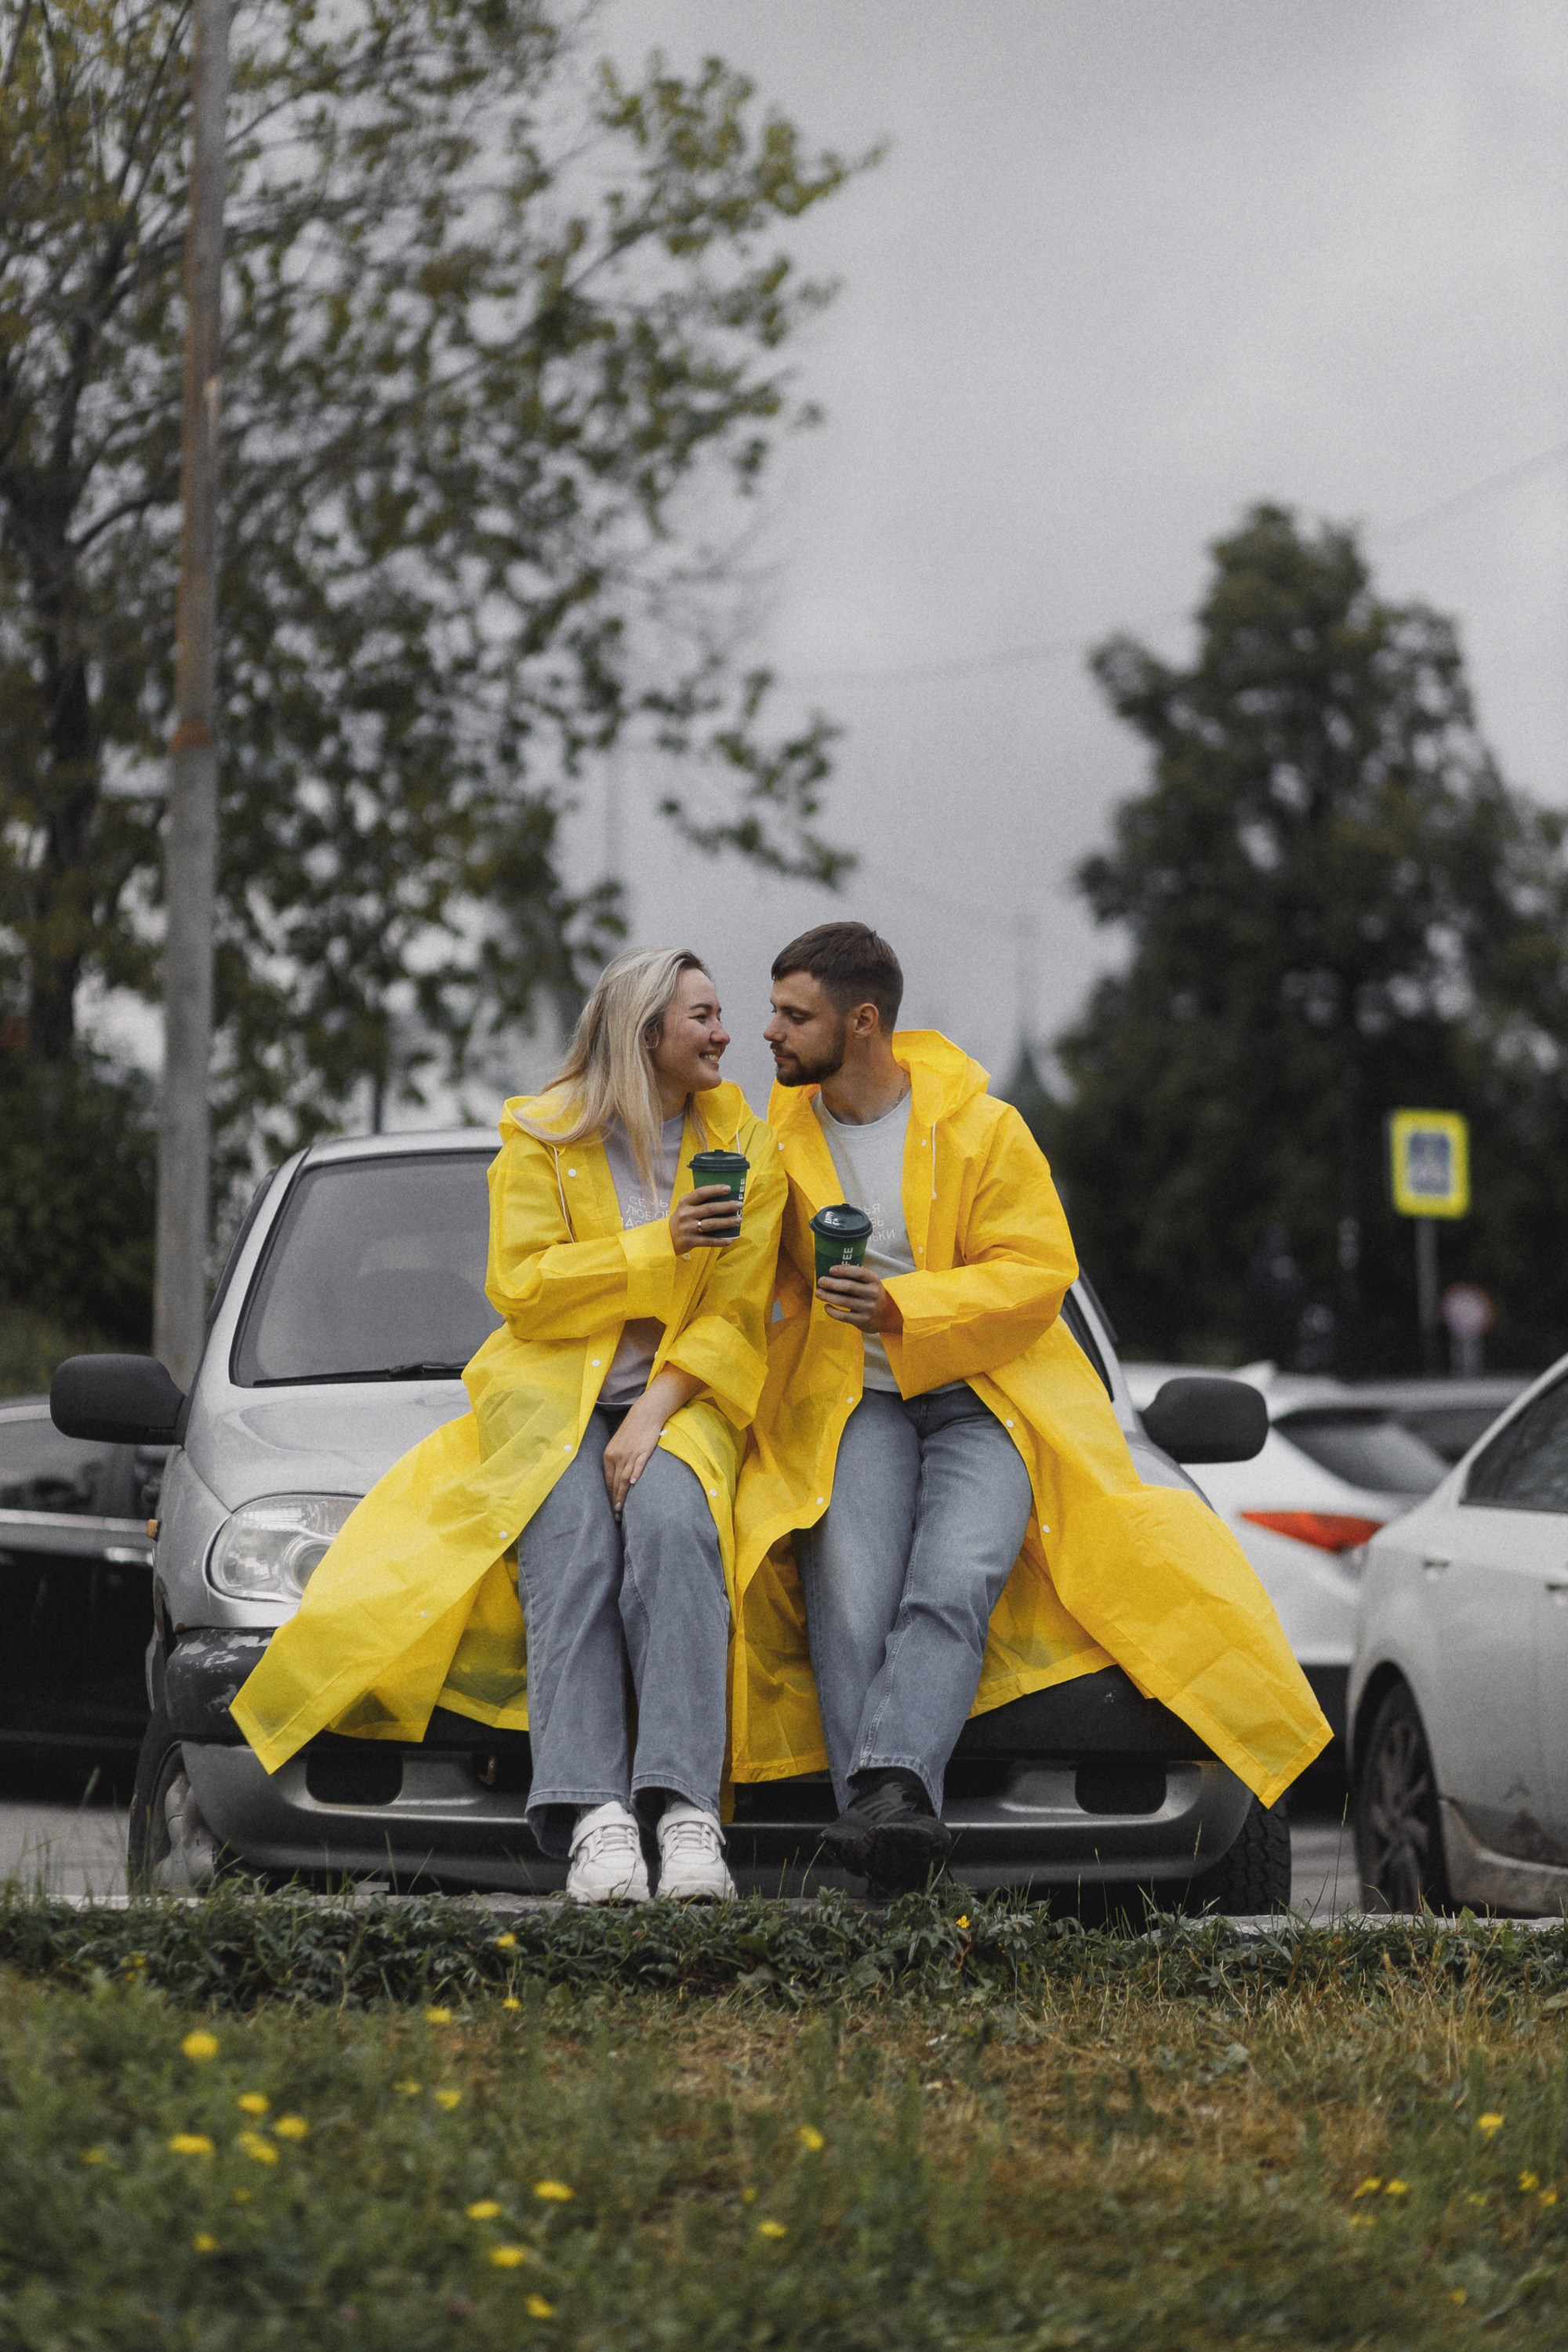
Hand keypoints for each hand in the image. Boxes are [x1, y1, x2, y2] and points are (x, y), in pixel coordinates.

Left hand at [602, 1394, 665, 1514]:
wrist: (645, 1415)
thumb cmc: (632, 1431)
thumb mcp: (618, 1445)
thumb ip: (616, 1462)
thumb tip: (616, 1480)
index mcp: (609, 1455)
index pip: (607, 1480)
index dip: (608, 1496)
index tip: (610, 1509)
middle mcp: (617, 1456)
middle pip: (614, 1482)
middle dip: (614, 1500)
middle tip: (615, 1516)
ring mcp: (630, 1454)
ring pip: (624, 1478)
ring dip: (622, 1494)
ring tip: (621, 1509)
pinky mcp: (643, 1451)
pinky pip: (638, 1465)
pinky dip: (635, 1474)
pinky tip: (633, 1485)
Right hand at [669, 1183, 741, 1253]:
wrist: (666, 1239)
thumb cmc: (682, 1221)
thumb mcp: (685, 1208)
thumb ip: (699, 1203)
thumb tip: (724, 1198)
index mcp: (684, 1203)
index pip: (701, 1193)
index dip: (715, 1190)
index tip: (728, 1188)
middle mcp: (685, 1214)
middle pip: (709, 1208)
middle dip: (727, 1206)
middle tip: (740, 1205)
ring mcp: (687, 1228)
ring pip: (711, 1224)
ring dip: (727, 1222)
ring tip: (739, 1220)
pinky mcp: (690, 1241)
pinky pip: (708, 1241)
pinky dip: (720, 1241)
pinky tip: (729, 1240)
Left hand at [817, 1264, 901, 1333]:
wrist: (886, 1315)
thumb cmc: (870, 1294)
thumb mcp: (869, 1283)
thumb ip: (855, 1277)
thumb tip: (829, 1273)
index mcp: (874, 1280)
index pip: (858, 1272)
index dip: (844, 1270)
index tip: (830, 1270)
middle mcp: (873, 1293)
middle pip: (848, 1287)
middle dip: (831, 1283)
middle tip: (820, 1281)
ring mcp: (868, 1308)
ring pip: (843, 1301)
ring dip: (828, 1296)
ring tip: (818, 1293)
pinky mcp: (863, 1320)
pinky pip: (843, 1316)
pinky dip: (832, 1311)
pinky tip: (826, 1306)